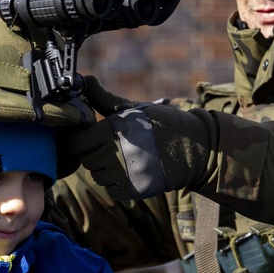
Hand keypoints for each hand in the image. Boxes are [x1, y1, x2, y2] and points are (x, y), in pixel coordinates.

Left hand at [67, 76, 214, 199]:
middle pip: (87, 160)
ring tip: (121, 160)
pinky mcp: (137, 189)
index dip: (80, 140)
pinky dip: (117, 185)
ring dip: (105, 170)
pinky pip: (113, 191)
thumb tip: (85, 81)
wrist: (195, 147)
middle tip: (108, 148)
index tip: (88, 138)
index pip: (78, 142)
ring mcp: (128, 173)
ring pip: (99, 176)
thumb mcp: (133, 108)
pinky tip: (128, 173)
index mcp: (116, 128)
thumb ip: (104, 99)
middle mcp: (120, 151)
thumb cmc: (161, 124)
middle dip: (93, 154)